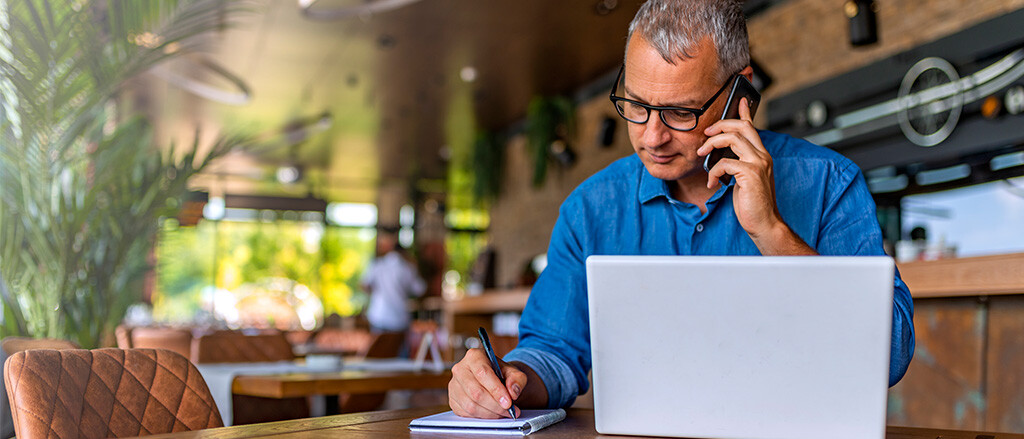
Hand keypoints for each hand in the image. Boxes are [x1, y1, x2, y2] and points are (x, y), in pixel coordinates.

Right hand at [448, 348, 526, 418]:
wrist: (492, 379)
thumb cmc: (501, 374)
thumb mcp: (513, 372)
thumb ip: (517, 379)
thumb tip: (513, 391)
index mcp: (474, 356)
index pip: (483, 373)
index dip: (496, 390)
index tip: (508, 402)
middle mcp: (460, 369)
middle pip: (476, 392)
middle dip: (495, 405)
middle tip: (509, 410)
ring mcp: (454, 385)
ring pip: (471, 405)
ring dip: (490, 413)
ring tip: (503, 413)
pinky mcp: (453, 400)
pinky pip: (466, 413)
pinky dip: (482, 417)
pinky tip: (492, 413)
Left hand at [698, 98, 782, 238]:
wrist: (764, 223)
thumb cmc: (753, 204)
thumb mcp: (744, 180)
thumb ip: (738, 165)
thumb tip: (721, 157)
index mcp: (761, 155)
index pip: (752, 127)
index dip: (745, 112)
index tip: (739, 100)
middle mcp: (762, 156)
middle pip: (741, 126)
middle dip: (720, 125)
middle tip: (705, 134)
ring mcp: (758, 163)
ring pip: (732, 138)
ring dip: (711, 144)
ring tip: (702, 155)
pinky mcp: (751, 174)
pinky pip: (724, 163)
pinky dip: (714, 172)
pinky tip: (713, 183)